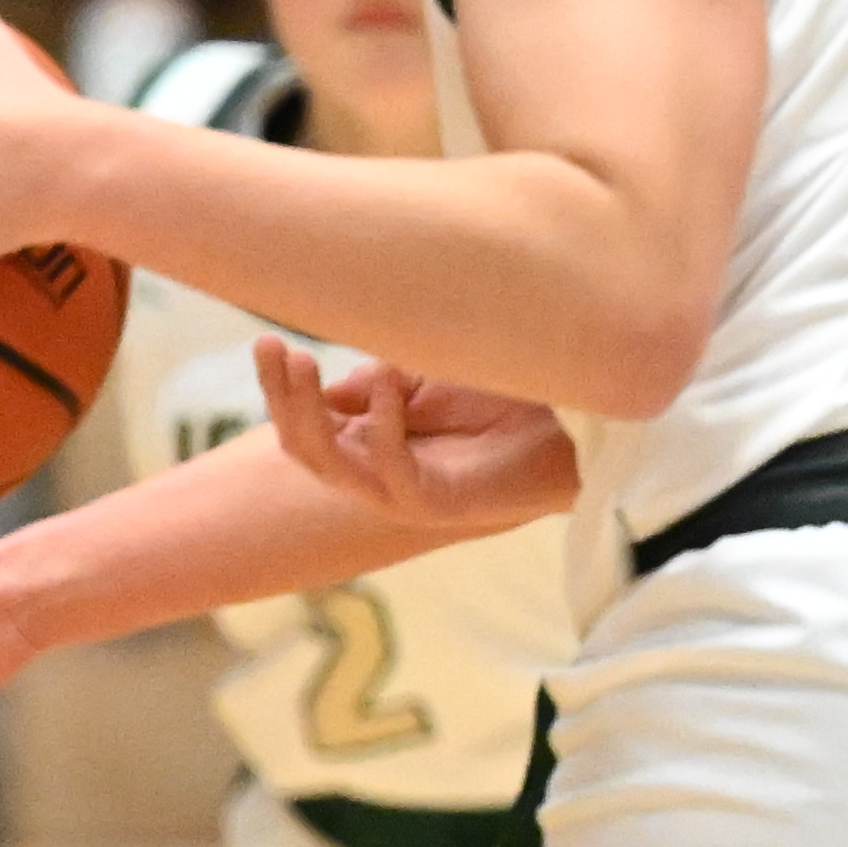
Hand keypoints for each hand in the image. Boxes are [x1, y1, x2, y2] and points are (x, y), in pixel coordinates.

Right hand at [255, 338, 580, 532]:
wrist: (577, 424)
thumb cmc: (508, 395)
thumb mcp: (431, 375)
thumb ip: (380, 381)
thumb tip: (332, 387)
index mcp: (370, 440)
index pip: (305, 421)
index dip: (281, 386)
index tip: (270, 340)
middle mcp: (378, 471)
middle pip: (303, 446)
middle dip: (279, 397)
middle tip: (270, 345)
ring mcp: (405, 493)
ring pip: (330, 466)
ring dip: (309, 415)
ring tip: (306, 362)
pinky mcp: (439, 505)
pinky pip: (390, 473)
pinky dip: (384, 425)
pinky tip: (392, 379)